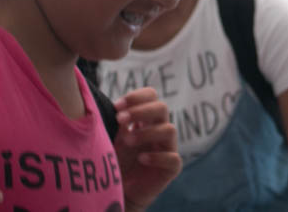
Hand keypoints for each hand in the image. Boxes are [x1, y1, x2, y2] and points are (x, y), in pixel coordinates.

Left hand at [112, 88, 181, 211]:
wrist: (118, 191)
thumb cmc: (116, 160)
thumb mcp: (113, 138)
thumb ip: (118, 123)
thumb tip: (116, 107)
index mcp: (147, 118)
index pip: (151, 96)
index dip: (136, 97)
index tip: (117, 106)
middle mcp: (160, 130)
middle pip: (162, 108)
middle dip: (141, 111)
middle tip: (120, 119)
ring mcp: (168, 148)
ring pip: (170, 130)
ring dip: (147, 132)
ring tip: (128, 141)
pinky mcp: (171, 168)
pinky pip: (173, 158)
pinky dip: (157, 157)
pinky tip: (141, 158)